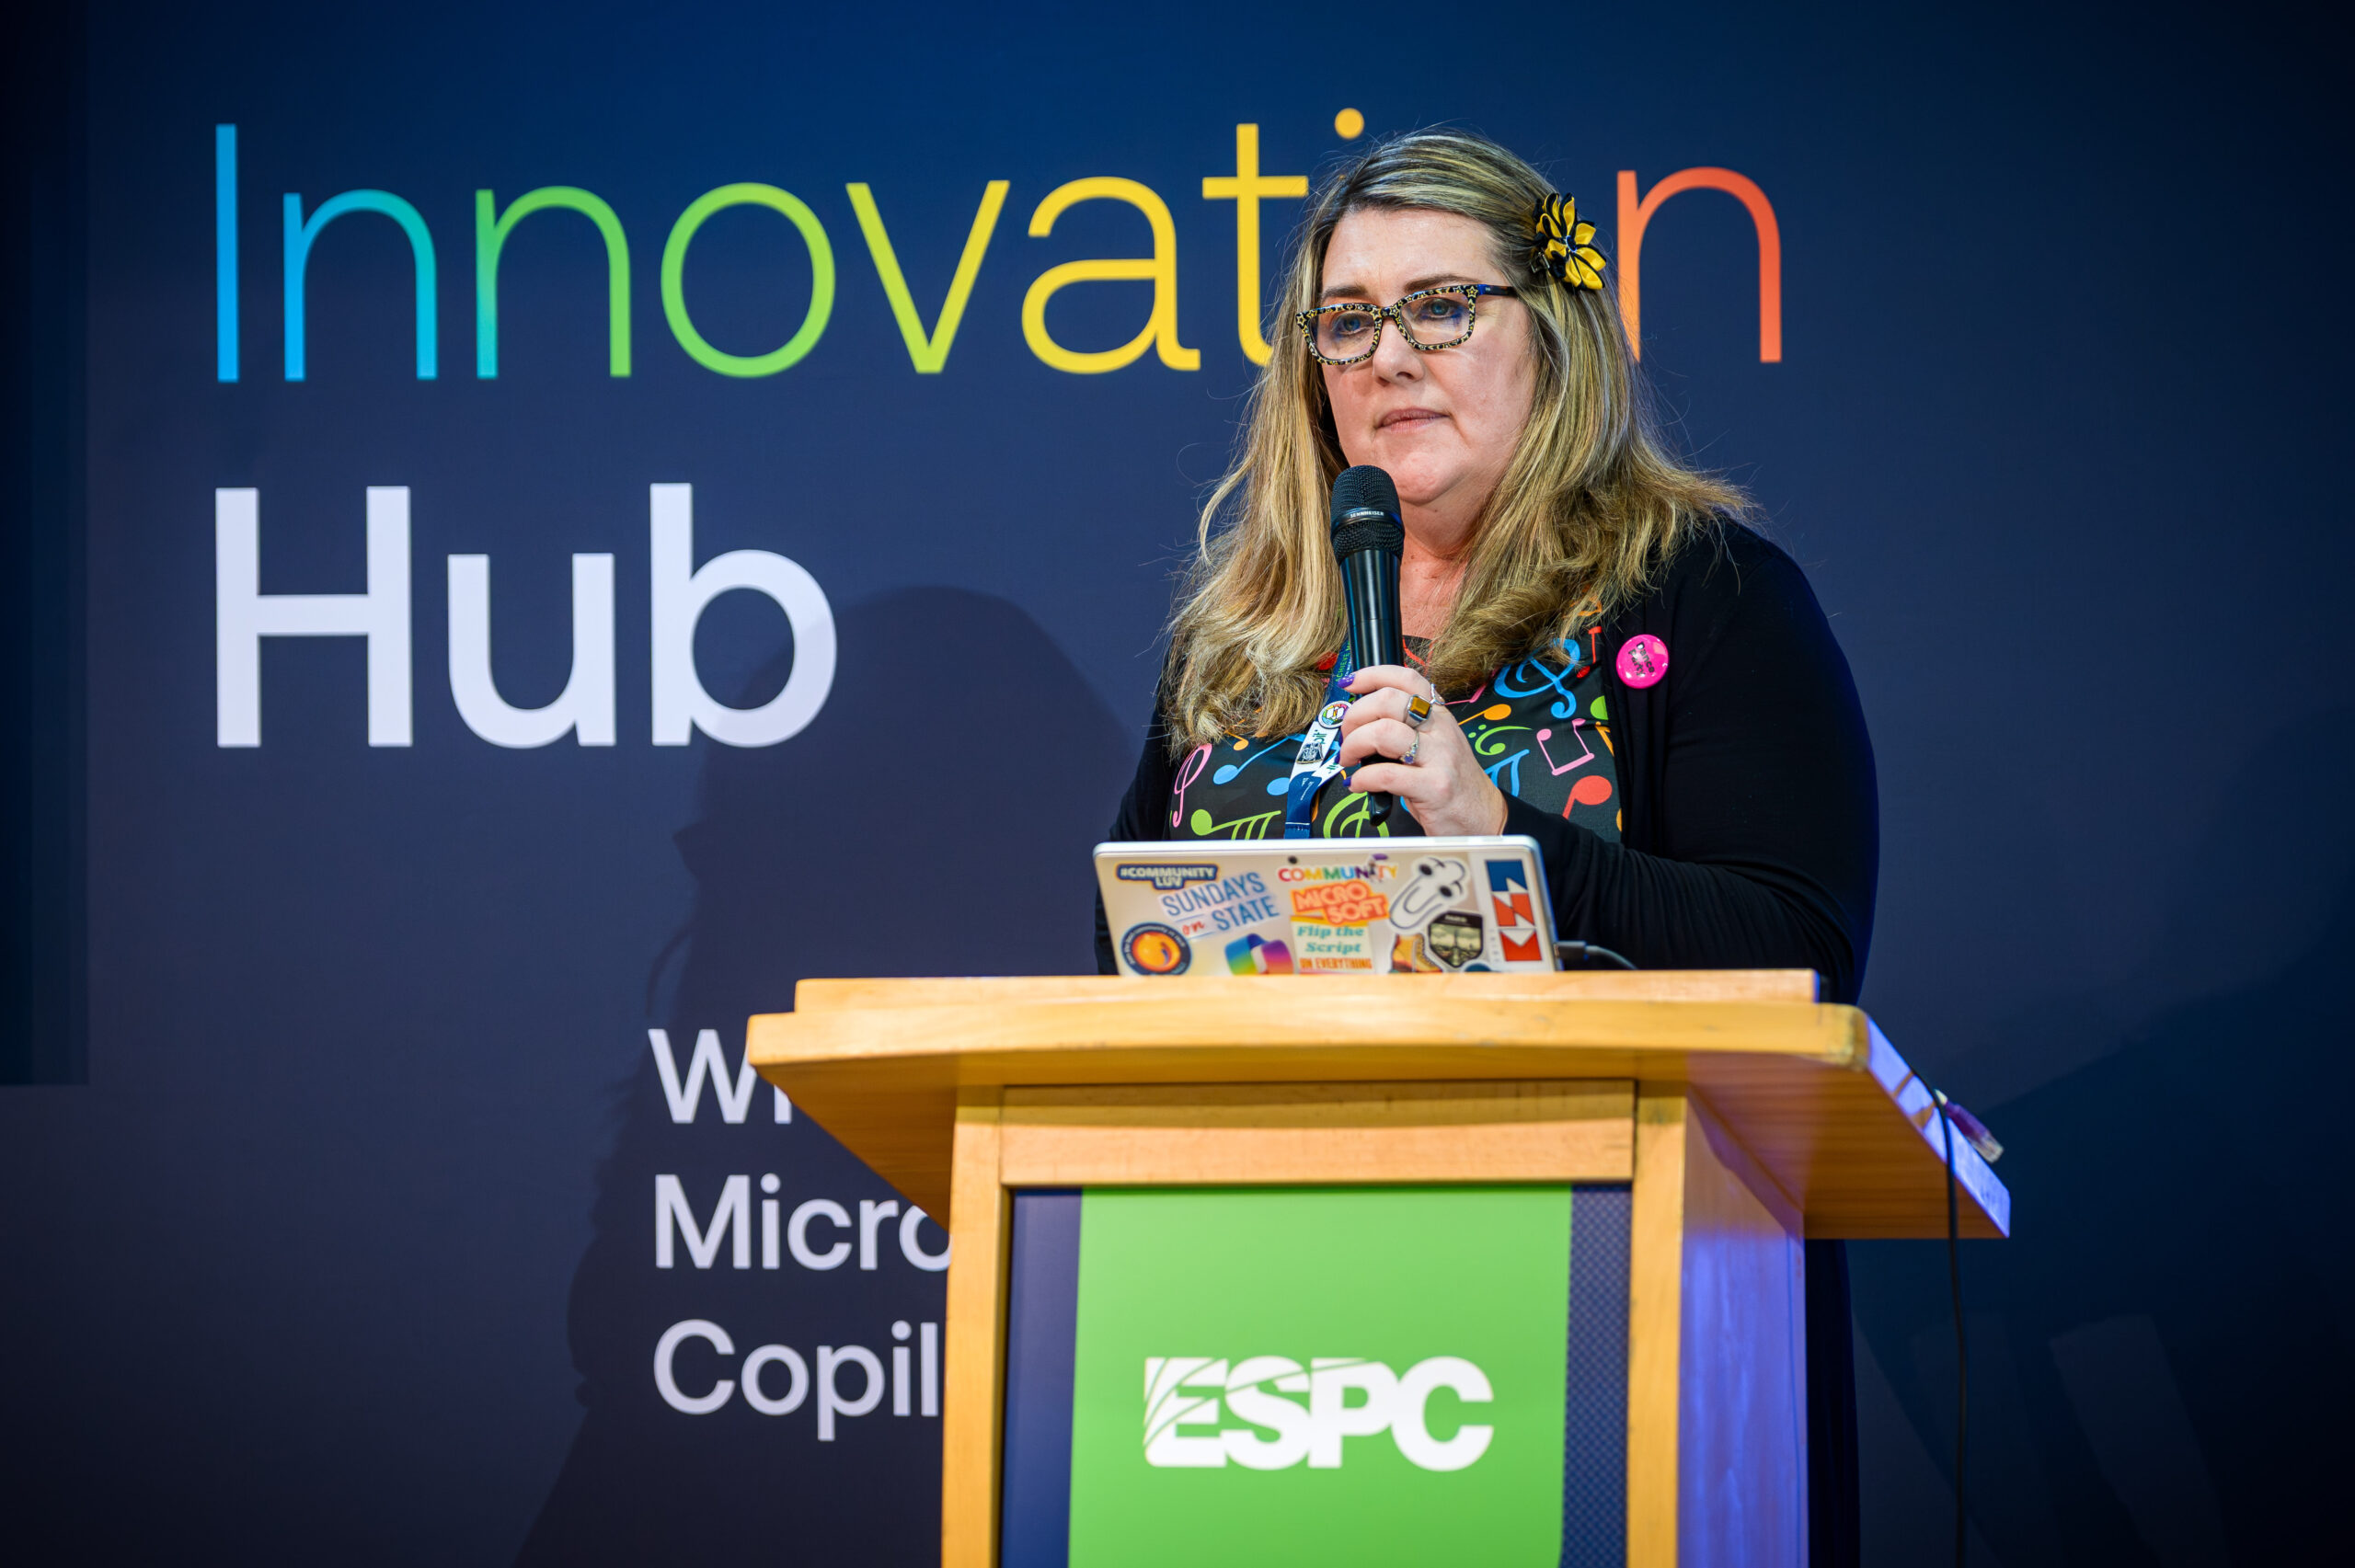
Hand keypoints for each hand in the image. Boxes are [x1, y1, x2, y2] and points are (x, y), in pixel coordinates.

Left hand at [1334, 665, 1508, 836]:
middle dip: (1354, 716)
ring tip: (1350, 760)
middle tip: (1347, 736)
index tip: (1350, 684)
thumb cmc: (1450, 781)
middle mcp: (1441, 731)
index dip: (1373, 675)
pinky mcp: (1434, 787)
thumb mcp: (1434, 745)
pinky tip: (1358, 785)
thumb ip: (1406, 728)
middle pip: (1388, 701)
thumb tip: (1361, 721)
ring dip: (1354, 745)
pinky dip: (1362, 779)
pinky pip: (1385, 774)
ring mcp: (1440, 758)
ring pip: (1384, 732)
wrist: (1482, 815)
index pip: (1407, 679)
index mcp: (1440, 716)